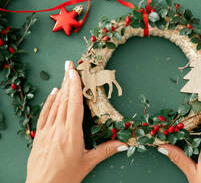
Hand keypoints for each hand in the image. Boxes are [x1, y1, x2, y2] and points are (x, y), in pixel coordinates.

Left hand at [26, 61, 127, 182]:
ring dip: (60, 88)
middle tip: (69, 65)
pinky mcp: (39, 135)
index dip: (74, 86)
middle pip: (64, 100)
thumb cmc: (65, 177)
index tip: (74, 72)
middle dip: (67, 81)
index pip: (73, 104)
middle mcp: (58, 128)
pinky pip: (44, 114)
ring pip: (54, 105)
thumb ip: (106, 150)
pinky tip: (52, 93)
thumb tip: (125, 143)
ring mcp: (46, 131)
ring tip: (64, 74)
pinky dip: (48, 102)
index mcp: (71, 133)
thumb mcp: (88, 163)